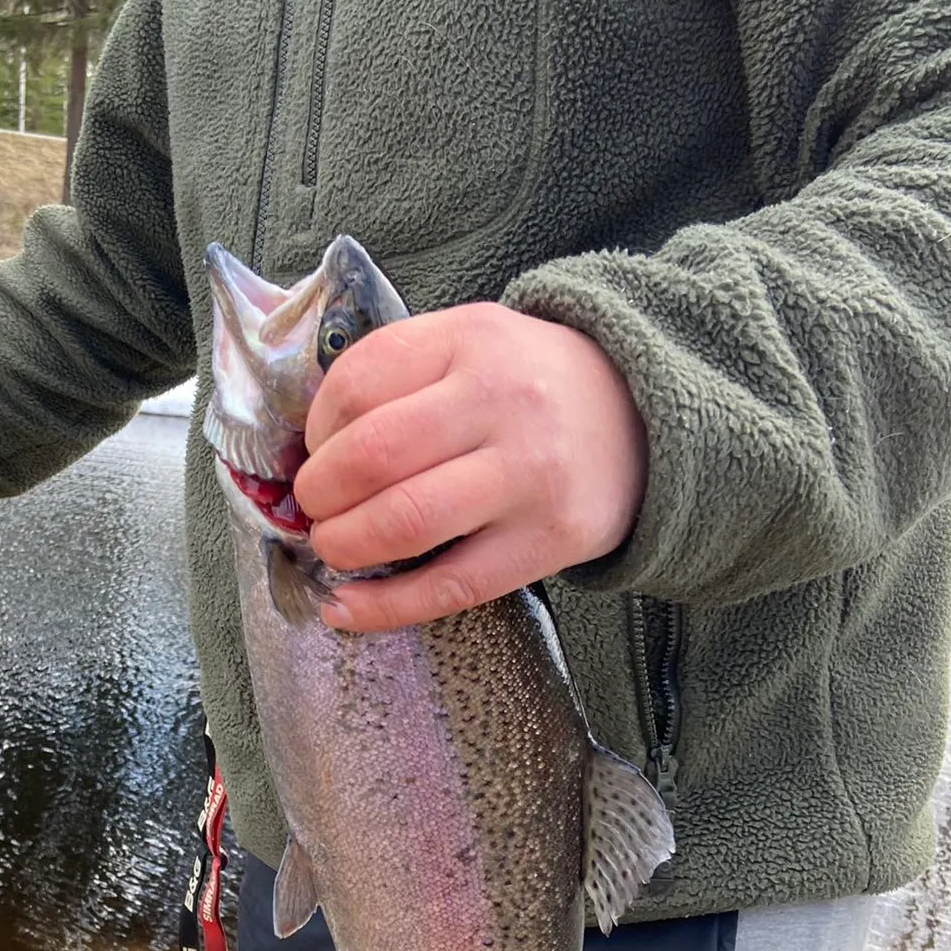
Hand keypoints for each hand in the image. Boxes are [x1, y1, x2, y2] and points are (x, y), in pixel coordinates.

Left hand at [293, 302, 646, 631]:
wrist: (642, 414)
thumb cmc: (528, 382)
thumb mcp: (468, 341)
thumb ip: (395, 375)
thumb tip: (308, 450)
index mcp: (470, 341)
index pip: (358, 384)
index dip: (315, 429)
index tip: (315, 451)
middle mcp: (502, 401)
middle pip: (372, 455)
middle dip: (319, 493)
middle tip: (314, 507)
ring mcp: (529, 474)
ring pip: (405, 521)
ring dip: (343, 544)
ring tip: (333, 546)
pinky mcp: (549, 540)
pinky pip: (449, 585)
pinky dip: (384, 606)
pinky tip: (346, 609)